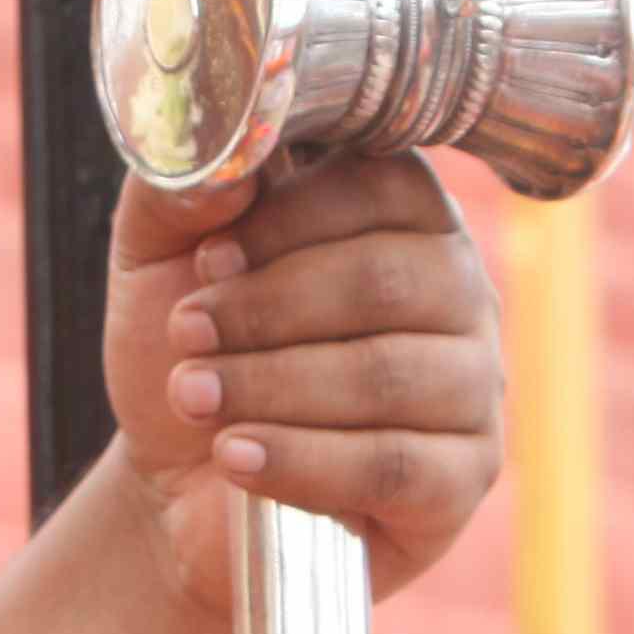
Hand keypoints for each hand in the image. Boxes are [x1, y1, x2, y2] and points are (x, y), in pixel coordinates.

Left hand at [106, 152, 504, 614]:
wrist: (178, 479)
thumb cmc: (192, 350)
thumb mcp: (160, 255)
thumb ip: (184, 190)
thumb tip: (230, 154)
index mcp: (403, 216)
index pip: (385, 187)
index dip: (288, 221)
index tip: (208, 257)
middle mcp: (458, 291)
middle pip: (388, 282)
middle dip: (268, 309)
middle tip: (186, 332)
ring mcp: (473, 387)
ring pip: (389, 376)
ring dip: (272, 386)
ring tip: (194, 397)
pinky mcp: (462, 479)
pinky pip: (395, 466)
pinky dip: (301, 462)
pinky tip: (234, 457)